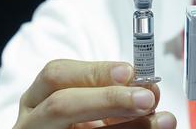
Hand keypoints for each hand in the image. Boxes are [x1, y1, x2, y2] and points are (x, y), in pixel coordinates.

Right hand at [14, 59, 176, 128]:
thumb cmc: (79, 121)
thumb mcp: (89, 102)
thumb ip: (113, 93)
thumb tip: (149, 90)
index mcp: (38, 99)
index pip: (57, 74)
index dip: (95, 71)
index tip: (130, 72)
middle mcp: (34, 122)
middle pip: (62, 105)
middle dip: (109, 98)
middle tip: (146, 98)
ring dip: (130, 126)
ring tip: (161, 121)